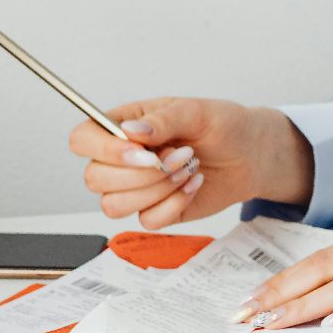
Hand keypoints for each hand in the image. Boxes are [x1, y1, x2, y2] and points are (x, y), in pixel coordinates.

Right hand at [68, 97, 313, 229]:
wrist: (250, 156)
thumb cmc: (223, 126)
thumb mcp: (197, 111)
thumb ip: (164, 119)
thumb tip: (130, 132)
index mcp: (123, 125)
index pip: (82, 139)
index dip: (103, 150)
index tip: (143, 152)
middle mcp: (122, 158)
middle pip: (94, 178)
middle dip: (141, 174)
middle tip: (180, 156)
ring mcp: (135, 187)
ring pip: (113, 205)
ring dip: (156, 190)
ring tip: (187, 169)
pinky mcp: (154, 210)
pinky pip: (146, 221)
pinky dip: (173, 206)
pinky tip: (192, 186)